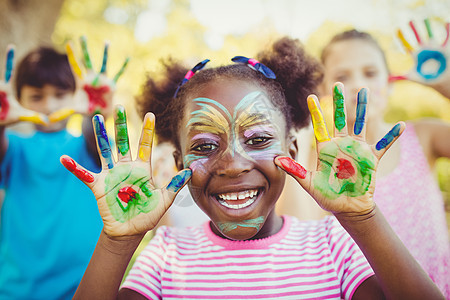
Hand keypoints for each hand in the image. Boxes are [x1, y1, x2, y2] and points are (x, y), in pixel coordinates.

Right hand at [0, 46, 46, 125]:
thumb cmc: (8, 117)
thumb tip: (47, 122)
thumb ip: (34, 117)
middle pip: (1, 89)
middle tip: (2, 105)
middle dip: (2, 100)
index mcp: (6, 87)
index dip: (9, 58)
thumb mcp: (22, 116)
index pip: (9, 71)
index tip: (11, 45)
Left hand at [49, 37, 128, 121]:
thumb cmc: (87, 109)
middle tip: (82, 36)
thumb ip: (63, 112)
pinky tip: (127, 58)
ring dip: (105, 53)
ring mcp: (102, 79)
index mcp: (82, 81)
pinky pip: (118, 74)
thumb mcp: (75, 109)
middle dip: (84, 49)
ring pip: (103, 63)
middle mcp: (92, 77)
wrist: (100, 113)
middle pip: (87, 60)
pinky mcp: (111, 84)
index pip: (75, 66)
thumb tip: (48, 119)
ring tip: (106, 41)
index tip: (69, 42)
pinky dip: (123, 67)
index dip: (72, 55)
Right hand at [60, 105, 190, 236]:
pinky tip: (64, 158)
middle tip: (119, 107)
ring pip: (105, 150)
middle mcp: (126, 168)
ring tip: (97, 118)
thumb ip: (174, 185)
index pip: (145, 145)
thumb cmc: (147, 215)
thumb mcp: (164, 200)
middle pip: (124, 142)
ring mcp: (111, 175)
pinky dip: (74, 167)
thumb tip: (190, 171)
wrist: (130, 231)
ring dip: (101, 135)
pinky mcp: (99, 186)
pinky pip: (84, 174)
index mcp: (142, 169)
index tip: (150, 114)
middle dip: (122, 125)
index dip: (147, 130)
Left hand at [275, 82, 404, 214]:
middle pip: (341, 119)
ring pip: (360, 124)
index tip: (311, 96)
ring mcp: (357, 150)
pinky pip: (383, 145)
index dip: (316, 111)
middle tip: (339, 84)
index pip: (320, 126)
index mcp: (326, 149)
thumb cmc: (327, 196)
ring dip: (363, 108)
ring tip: (364, 90)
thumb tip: (276, 159)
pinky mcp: (371, 159)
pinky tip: (400, 125)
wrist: (347, 208)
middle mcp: (341, 145)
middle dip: (340, 102)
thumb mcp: (309, 183)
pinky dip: (391, 136)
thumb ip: (295, 170)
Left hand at [391, 18, 449, 97]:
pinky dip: (447, 31)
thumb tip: (387, 79)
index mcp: (417, 55)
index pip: (406, 45)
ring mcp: (434, 48)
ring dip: (427, 27)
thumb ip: (400, 77)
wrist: (442, 80)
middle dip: (413, 29)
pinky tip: (447, 22)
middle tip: (409, 21)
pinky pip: (446, 38)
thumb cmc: (429, 79)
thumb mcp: (413, 77)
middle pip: (417, 37)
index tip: (397, 30)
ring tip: (424, 18)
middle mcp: (425, 49)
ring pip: (430, 34)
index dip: (401, 38)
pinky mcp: (444, 49)